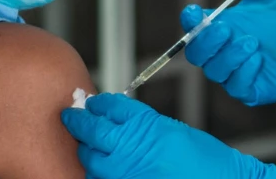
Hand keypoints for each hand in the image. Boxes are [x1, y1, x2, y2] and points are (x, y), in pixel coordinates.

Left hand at [60, 93, 265, 178]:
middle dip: (79, 122)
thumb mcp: (170, 129)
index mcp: (145, 124)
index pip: (109, 106)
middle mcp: (131, 146)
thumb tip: (116, 120)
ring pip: (90, 158)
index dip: (98, 103)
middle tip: (72, 117)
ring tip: (85, 144)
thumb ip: (141, 124)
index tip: (91, 102)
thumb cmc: (203, 158)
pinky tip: (101, 168)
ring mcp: (125, 171)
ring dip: (86, 150)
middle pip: (92, 129)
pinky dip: (97, 173)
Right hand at [181, 0, 275, 105]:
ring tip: (252, 42)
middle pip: (196, 52)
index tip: (195, 12)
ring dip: (230, 56)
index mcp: (218, 27)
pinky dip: (244, 72)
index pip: (192, 26)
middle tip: (225, 29)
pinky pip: (236, 86)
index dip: (189, 20)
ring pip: (215, 70)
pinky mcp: (249, 90)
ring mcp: (232, 73)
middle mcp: (220, 52)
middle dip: (207, 41)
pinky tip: (258, 59)